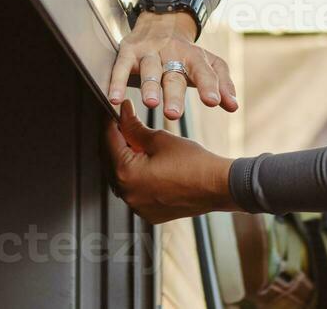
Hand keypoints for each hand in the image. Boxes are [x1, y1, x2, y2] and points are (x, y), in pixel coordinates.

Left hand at [103, 98, 239, 223]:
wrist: (217, 186)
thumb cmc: (194, 164)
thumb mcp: (160, 139)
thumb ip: (135, 128)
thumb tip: (124, 114)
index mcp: (127, 174)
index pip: (109, 141)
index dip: (112, 123)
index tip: (119, 112)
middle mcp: (128, 194)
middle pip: (112, 161)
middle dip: (118, 142)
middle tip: (128, 125)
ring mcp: (138, 206)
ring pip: (123, 178)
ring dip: (127, 161)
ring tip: (140, 145)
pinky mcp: (149, 213)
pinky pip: (135, 192)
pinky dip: (138, 178)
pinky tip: (149, 165)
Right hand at [108, 10, 238, 119]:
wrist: (162, 20)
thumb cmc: (185, 52)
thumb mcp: (208, 63)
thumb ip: (222, 84)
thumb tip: (233, 106)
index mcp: (193, 56)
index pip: (203, 70)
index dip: (209, 85)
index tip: (212, 102)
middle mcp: (171, 52)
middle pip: (173, 74)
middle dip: (174, 94)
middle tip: (174, 113)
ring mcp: (149, 51)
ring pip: (149, 69)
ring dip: (149, 86)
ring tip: (150, 104)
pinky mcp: (129, 51)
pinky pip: (121, 67)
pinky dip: (117, 82)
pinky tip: (115, 98)